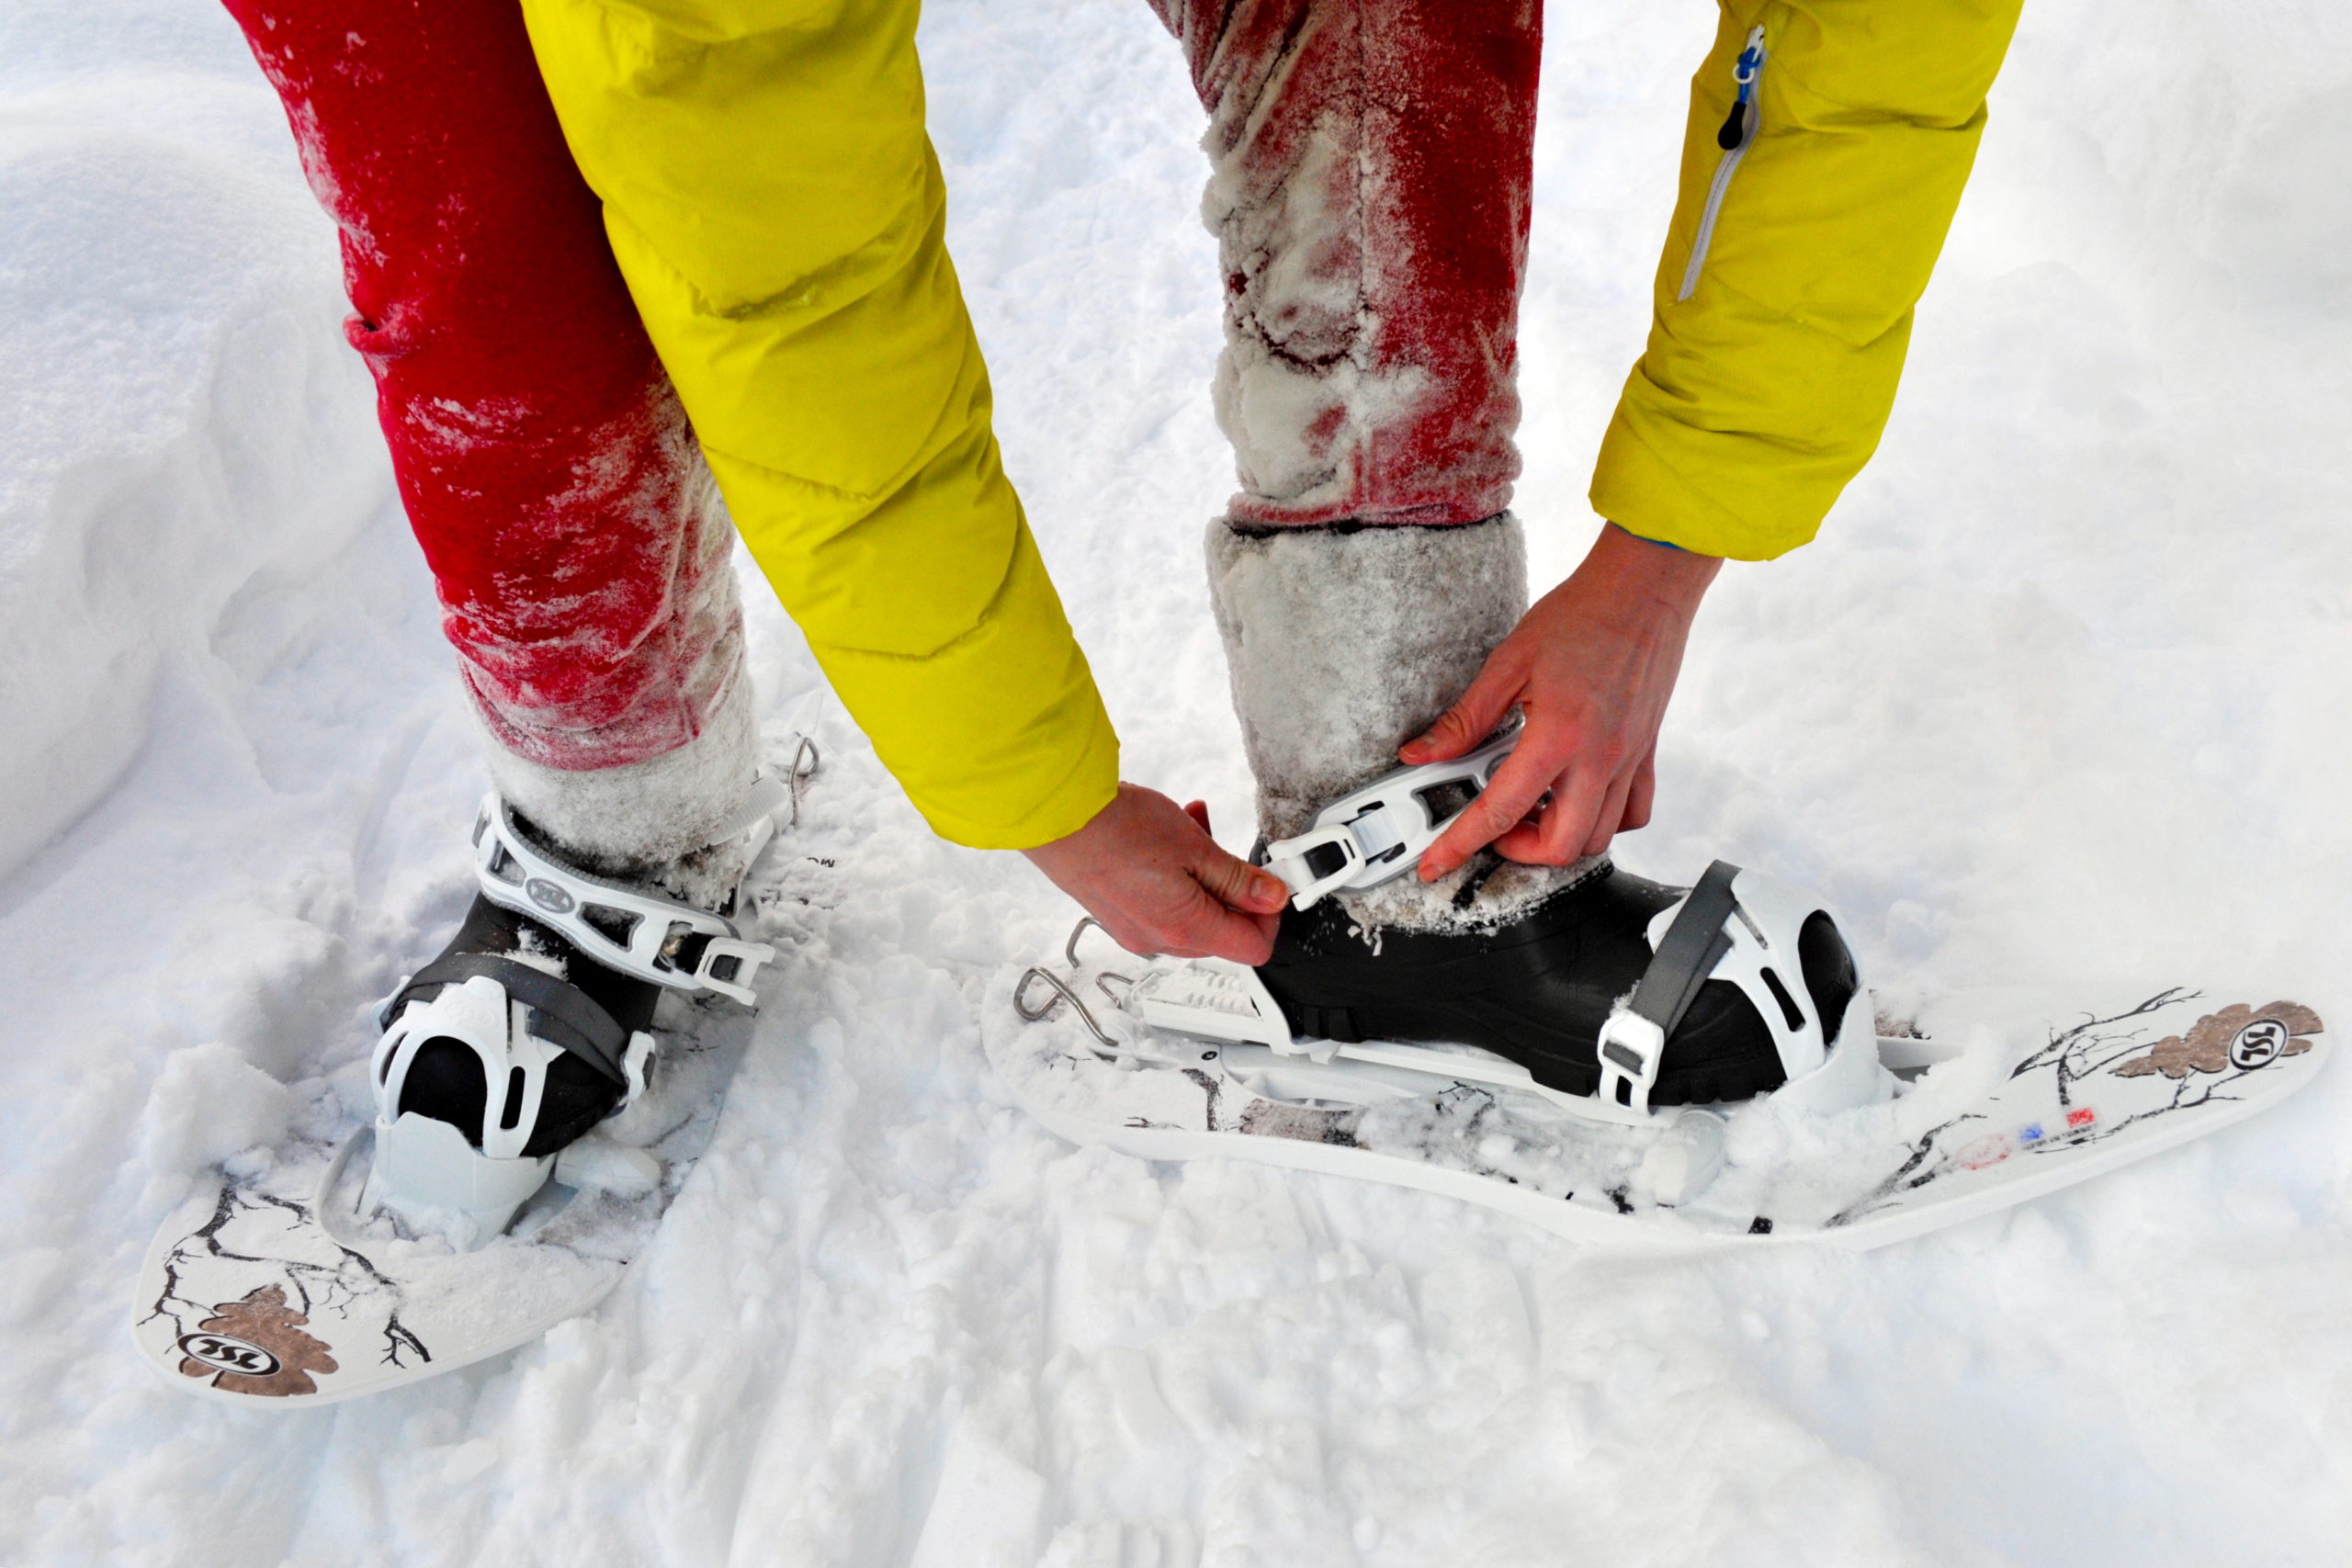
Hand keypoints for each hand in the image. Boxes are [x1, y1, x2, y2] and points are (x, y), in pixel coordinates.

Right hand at [1022, 784, 1288, 962]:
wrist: (1057, 817)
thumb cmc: (1118, 829)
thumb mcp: (1196, 848)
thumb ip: (1238, 879)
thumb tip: (1273, 898)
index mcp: (1185, 930)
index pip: (1253, 949)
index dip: (1270, 916)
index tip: (1268, 882)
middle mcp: (1158, 941)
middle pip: (1222, 932)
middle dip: (1233, 889)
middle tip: (1225, 846)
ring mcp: (1135, 930)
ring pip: (1191, 914)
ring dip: (1202, 875)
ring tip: (1194, 826)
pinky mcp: (1118, 915)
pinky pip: (1162, 905)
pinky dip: (1175, 877)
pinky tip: (1167, 837)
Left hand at [1402, 523, 1721, 878]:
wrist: (1644, 588)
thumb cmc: (1583, 615)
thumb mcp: (1509, 663)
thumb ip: (1465, 718)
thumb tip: (1423, 753)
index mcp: (1558, 735)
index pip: (1500, 810)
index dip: (1460, 844)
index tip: (1436, 863)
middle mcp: (1599, 757)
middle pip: (1561, 845)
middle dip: (1518, 850)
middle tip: (1493, 826)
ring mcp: (1628, 759)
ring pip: (1601, 838)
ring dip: (1560, 839)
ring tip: (1531, 811)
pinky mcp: (1646, 752)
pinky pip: (1634, 812)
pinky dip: (1604, 821)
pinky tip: (1577, 799)